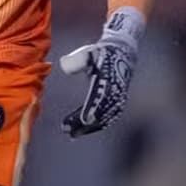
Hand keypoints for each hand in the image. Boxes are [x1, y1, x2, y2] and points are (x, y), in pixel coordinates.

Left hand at [59, 7, 144, 137]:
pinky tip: (79, 131)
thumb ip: (76, 60)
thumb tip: (63, 66)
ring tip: (70, 133)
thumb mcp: (89, 52)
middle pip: (101, 112)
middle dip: (85, 123)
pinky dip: (94, 126)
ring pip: (104, 119)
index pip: (100, 96)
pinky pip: (106, 119)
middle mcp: (116, 91)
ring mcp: (118, 99)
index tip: (82, 119)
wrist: (122, 52)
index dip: (92, 109)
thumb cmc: (101, 53)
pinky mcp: (117, 104)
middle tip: (67, 130)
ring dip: (88, 128)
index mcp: (108, 78)